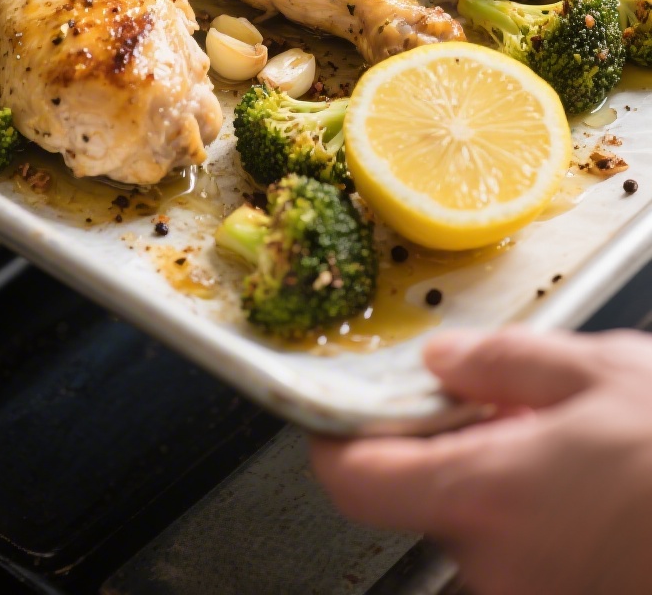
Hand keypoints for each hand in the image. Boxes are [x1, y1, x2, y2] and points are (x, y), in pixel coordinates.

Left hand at [311, 327, 651, 594]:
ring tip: (567, 447)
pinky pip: (520, 557)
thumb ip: (500, 365)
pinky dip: (535, 518)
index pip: (353, 482)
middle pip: (423, 500)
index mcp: (482, 495)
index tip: (340, 414)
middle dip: (452, 450)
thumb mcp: (593, 372)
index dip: (334, 442)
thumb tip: (441, 361)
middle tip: (502, 408)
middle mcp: (493, 566)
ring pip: (477, 528)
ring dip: (501, 483)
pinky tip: (587, 486)